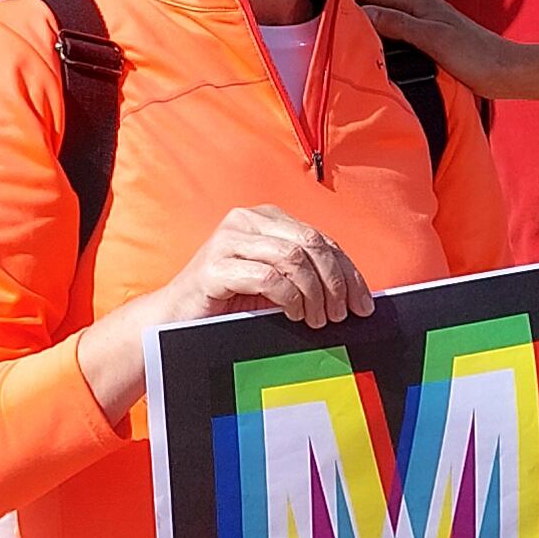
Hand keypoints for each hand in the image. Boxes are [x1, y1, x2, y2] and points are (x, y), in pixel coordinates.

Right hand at [166, 206, 373, 328]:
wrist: (175, 318)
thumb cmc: (229, 302)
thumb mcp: (276, 284)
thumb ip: (306, 276)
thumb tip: (353, 294)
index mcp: (265, 218)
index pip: (320, 239)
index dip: (347, 271)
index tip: (363, 304)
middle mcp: (246, 220)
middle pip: (311, 243)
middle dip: (334, 282)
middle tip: (340, 314)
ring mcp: (227, 240)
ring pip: (293, 257)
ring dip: (313, 293)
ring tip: (316, 319)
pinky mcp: (213, 266)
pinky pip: (268, 276)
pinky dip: (289, 298)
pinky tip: (293, 314)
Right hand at [351, 0, 512, 99]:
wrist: (505, 73)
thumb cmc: (475, 56)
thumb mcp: (432, 39)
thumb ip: (398, 24)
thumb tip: (361, 13)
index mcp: (417, 1)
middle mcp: (417, 6)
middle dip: (346, 4)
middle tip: (317, 17)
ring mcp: (422, 21)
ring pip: (381, 14)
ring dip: (361, 20)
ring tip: (336, 32)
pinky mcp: (426, 37)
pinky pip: (392, 29)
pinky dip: (376, 34)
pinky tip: (368, 46)